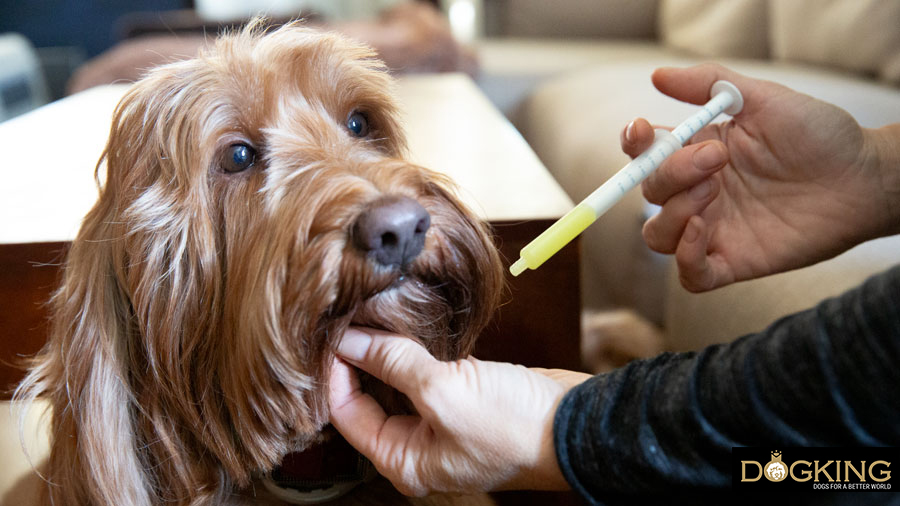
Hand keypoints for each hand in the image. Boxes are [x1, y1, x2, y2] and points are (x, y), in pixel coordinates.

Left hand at [327, 327, 590, 495]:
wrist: (577, 424)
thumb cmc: (513, 427)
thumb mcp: (444, 392)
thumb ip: (393, 364)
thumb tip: (350, 340)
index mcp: (403, 461)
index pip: (347, 414)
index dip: (336, 372)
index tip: (335, 332)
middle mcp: (417, 446)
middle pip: (368, 399)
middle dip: (358, 359)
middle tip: (350, 318)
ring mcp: (442, 422)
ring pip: (397, 382)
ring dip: (386, 350)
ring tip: (372, 315)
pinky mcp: (464, 398)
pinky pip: (425, 373)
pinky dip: (414, 350)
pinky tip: (407, 324)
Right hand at [622, 64, 899, 291]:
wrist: (862, 178)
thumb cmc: (818, 136)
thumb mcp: (762, 98)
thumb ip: (708, 84)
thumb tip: (657, 75)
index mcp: (697, 153)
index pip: (645, 155)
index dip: (634, 145)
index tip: (643, 131)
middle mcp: (697, 193)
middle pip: (649, 192)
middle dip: (671, 172)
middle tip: (716, 157)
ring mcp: (713, 229)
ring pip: (657, 235)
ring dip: (673, 212)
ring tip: (714, 191)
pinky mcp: (733, 262)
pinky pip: (690, 275)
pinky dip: (685, 256)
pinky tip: (702, 230)